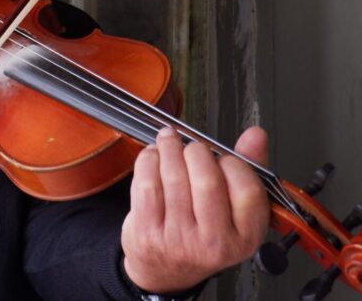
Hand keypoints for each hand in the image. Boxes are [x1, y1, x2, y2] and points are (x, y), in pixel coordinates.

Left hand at [121, 126, 270, 293]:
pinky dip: (148, 160)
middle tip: (192, 147)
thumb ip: (248, 169)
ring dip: (170, 149)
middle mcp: (214, 242)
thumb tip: (256, 135)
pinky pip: (147, 184)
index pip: (248, 189)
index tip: (222, 157)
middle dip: (197, 152)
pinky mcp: (148, 231)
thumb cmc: (203, 234)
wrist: (165, 269)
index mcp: (245, 237)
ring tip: (169, 140)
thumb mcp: (234, 210)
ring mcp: (179, 238)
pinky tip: (153, 155)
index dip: (233, 163)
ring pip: (174, 177)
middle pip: (207, 180)